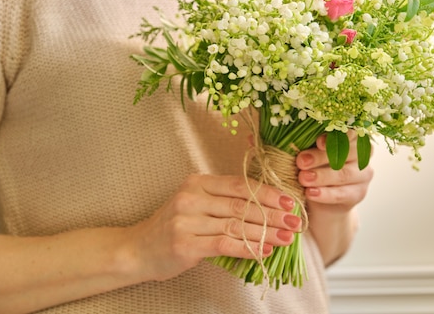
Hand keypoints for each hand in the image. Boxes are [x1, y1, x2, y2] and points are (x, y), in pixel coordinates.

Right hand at [127, 174, 301, 281]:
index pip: (240, 184)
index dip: (269, 192)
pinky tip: (265, 251)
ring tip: (287, 238)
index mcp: (198, 183)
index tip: (291, 201)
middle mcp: (192, 197)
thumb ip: (224, 202)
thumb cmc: (173, 226)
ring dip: (266, 232)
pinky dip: (248, 248)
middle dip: (273, 214)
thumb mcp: (195, 204)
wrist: (137, 249)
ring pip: (236, 225)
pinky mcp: (185, 245)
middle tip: (296, 221)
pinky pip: (224, 244)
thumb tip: (268, 208)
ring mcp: (187, 221)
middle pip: (242, 204)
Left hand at [296, 132, 373, 214]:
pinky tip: (310, 193)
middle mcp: (361, 154)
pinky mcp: (359, 193)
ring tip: (303, 178)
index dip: (335, 136)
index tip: (318, 142)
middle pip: (345, 152)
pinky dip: (325, 194)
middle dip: (321, 157)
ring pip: (344, 174)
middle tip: (301, 162)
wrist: (320, 197)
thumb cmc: (314, 167)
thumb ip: (310, 146)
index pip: (349, 132)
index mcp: (351, 137)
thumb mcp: (311, 154)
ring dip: (321, 176)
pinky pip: (343, 193)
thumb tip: (297, 143)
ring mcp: (363, 174)